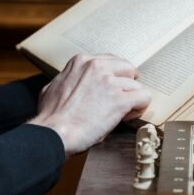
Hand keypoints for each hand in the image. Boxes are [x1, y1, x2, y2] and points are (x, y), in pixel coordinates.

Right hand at [29, 53, 150, 155]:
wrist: (54, 133)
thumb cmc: (50, 116)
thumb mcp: (54, 86)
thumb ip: (68, 79)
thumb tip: (72, 83)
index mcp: (82, 61)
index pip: (110, 61)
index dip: (112, 77)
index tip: (109, 89)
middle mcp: (97, 67)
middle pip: (127, 69)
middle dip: (126, 84)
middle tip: (121, 98)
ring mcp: (109, 82)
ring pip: (136, 85)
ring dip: (131, 99)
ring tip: (122, 112)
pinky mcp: (120, 100)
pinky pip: (143, 97)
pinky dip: (139, 107)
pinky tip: (128, 115)